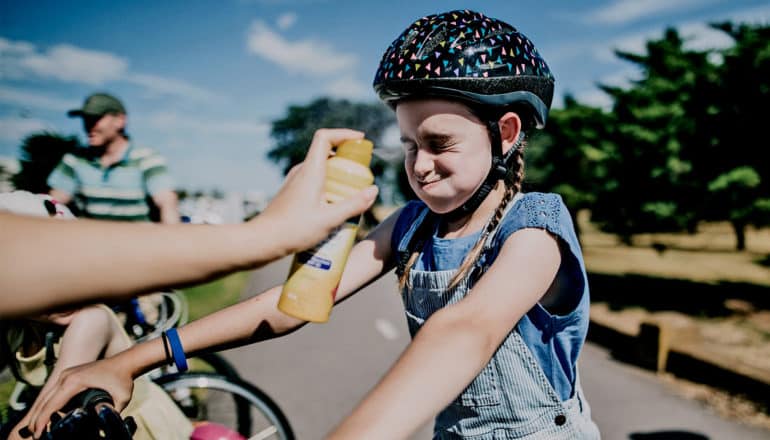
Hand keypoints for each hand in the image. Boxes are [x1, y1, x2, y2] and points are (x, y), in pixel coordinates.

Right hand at [25, 357, 132, 438]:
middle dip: (37, 419)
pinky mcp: (69, 375)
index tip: (38, 433)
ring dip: (40, 412)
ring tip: (38, 429)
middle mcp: (66, 376)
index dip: (42, 420)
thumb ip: (111, 411)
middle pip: (44, 401)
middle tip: (35, 435)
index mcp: (74, 381)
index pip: (52, 404)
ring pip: (46, 396)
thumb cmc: (124, 379)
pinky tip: (47, 416)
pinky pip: (53, 392)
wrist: (125, 362)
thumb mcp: (122, 398)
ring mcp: (66, 374)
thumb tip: (102, 421)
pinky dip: (48, 404)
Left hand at [257, 128, 378, 253]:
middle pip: (326, 152)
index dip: (344, 133)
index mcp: (310, 171)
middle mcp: (301, 171)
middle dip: (347, 157)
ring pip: (321, 168)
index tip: (360, 139)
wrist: (263, 240)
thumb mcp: (330, 219)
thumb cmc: (294, 230)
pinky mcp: (293, 192)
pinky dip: (328, 184)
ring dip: (338, 173)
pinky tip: (334, 205)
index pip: (325, 137)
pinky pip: (314, 180)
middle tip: (363, 172)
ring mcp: (295, 181)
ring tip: (352, 192)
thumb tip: (374, 190)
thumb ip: (354, 204)